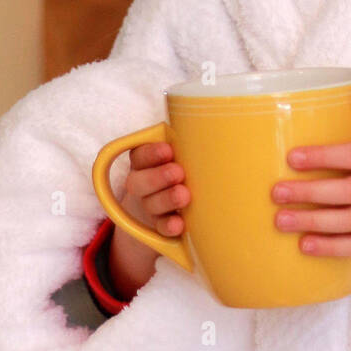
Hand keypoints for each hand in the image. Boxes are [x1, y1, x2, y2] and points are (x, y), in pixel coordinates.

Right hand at [109, 142, 189, 295]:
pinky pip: (160, 228)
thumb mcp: (184, 155)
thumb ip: (188, 146)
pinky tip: (178, 224)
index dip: (151, 153)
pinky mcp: (160, 227)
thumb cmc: (184, 170)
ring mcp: (150, 207)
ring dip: (166, 199)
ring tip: (183, 195)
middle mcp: (143, 185)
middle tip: (178, 172)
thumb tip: (212, 122)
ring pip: (150, 205)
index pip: (140, 155)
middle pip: (139, 182)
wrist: (175, 207)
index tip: (168, 150)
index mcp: (145, 162)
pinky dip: (169, 226)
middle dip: (157, 177)